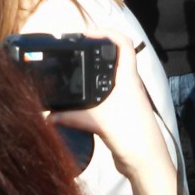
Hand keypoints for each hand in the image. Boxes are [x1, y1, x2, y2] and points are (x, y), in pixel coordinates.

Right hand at [49, 31, 194, 194]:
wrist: (146, 162)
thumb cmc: (130, 134)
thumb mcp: (96, 121)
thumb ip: (70, 116)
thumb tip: (48, 115)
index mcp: (127, 78)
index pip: (123, 43)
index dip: (106, 33)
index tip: (85, 35)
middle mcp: (128, 84)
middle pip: (114, 58)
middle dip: (95, 51)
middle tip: (73, 51)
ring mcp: (126, 99)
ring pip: (109, 77)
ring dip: (95, 72)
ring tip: (73, 72)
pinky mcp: (121, 113)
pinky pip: (105, 95)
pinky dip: (93, 93)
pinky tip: (80, 100)